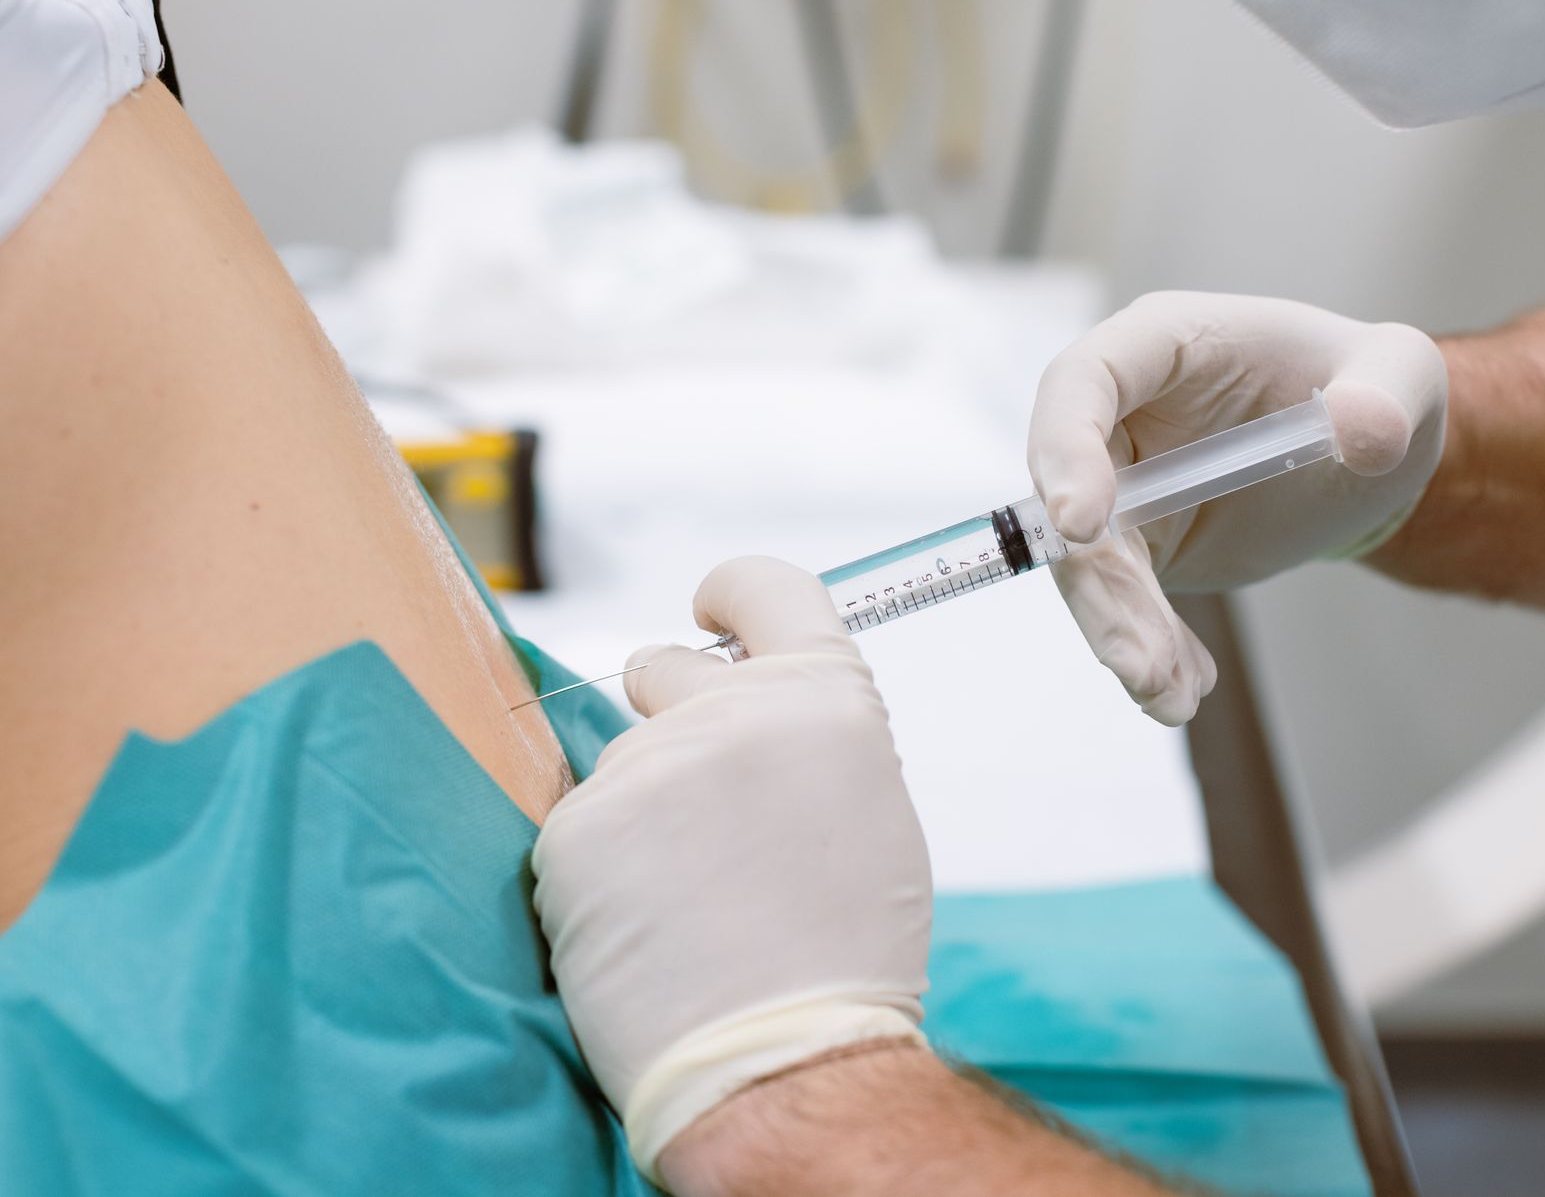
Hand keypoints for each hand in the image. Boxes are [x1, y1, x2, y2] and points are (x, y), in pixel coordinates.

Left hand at [532, 556, 932, 1181]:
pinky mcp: (576, 831)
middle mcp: (732, 712)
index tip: (707, 612)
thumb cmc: (844, 951)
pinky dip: (604, 873)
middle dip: (671, 715)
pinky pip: (581, 829)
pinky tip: (648, 929)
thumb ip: (810, 733)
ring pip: (621, 765)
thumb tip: (762, 708)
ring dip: (643, 815)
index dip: (728, 594)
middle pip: (662, 664)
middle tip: (702, 805)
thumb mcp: (868, 807)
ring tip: (689, 901)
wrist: (784, 1060)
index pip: (759, 585)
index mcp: (824, 696)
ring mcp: (646, 769)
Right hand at [1028, 291, 1446, 723]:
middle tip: (1138, 660)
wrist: (1369, 458)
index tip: (1082, 523)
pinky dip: (1152, 654)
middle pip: (1069, 496)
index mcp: (1164, 345)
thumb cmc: (1372, 388)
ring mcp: (1124, 486)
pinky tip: (1188, 690)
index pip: (1082, 382)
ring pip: (1089, 568)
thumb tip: (1361, 430)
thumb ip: (1388, 390)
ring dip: (1122, 634)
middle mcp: (1123, 414)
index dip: (1066, 448)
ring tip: (1168, 696)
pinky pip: (1125, 606)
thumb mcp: (1403, 373)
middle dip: (1098, 585)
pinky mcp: (1140, 548)